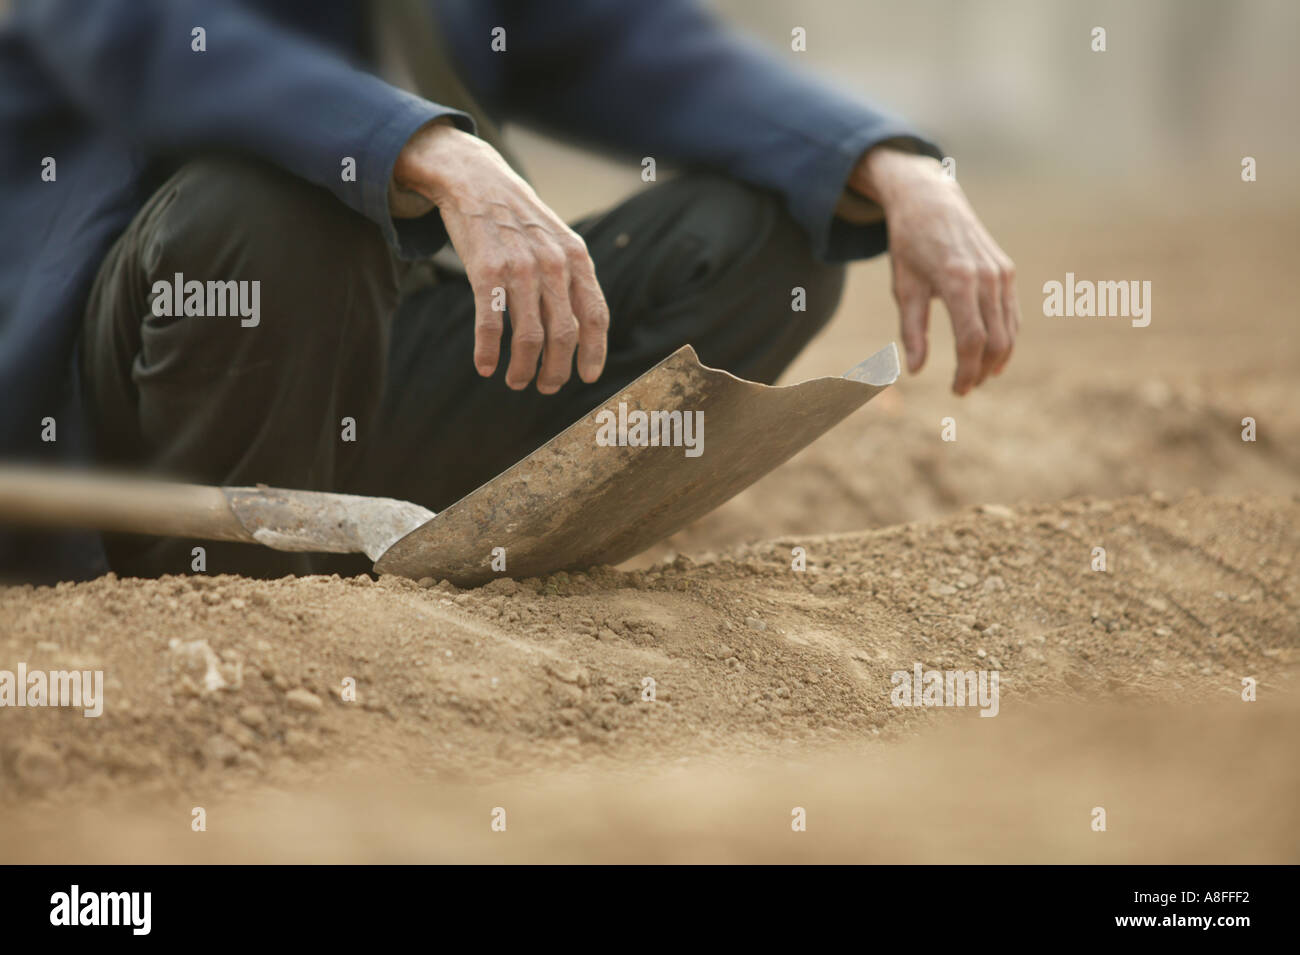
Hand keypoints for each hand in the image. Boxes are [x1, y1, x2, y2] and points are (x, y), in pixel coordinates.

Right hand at [391, 120, 608, 392]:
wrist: (475, 179)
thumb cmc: (518, 219)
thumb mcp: (557, 240)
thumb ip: (571, 279)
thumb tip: (583, 331)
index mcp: (576, 258)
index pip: (595, 315)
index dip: (594, 352)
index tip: (587, 377)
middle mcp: (552, 263)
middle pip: (564, 335)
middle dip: (556, 370)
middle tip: (546, 386)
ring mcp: (519, 267)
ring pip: (529, 337)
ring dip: (523, 369)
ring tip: (517, 381)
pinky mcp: (484, 270)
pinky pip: (490, 323)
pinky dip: (487, 351)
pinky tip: (484, 366)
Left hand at [847, 147, 1017, 394]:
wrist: (930, 201)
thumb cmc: (910, 246)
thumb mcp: (904, 288)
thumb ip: (912, 331)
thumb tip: (915, 370)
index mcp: (958, 281)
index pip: (971, 340)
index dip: (966, 371)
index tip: (956, 390)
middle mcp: (986, 276)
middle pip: (996, 340)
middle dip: (983, 370)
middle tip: (965, 388)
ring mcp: (1001, 272)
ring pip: (1010, 330)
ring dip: (997, 359)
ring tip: (978, 377)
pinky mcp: (1006, 270)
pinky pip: (1012, 314)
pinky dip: (1006, 338)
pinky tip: (993, 356)